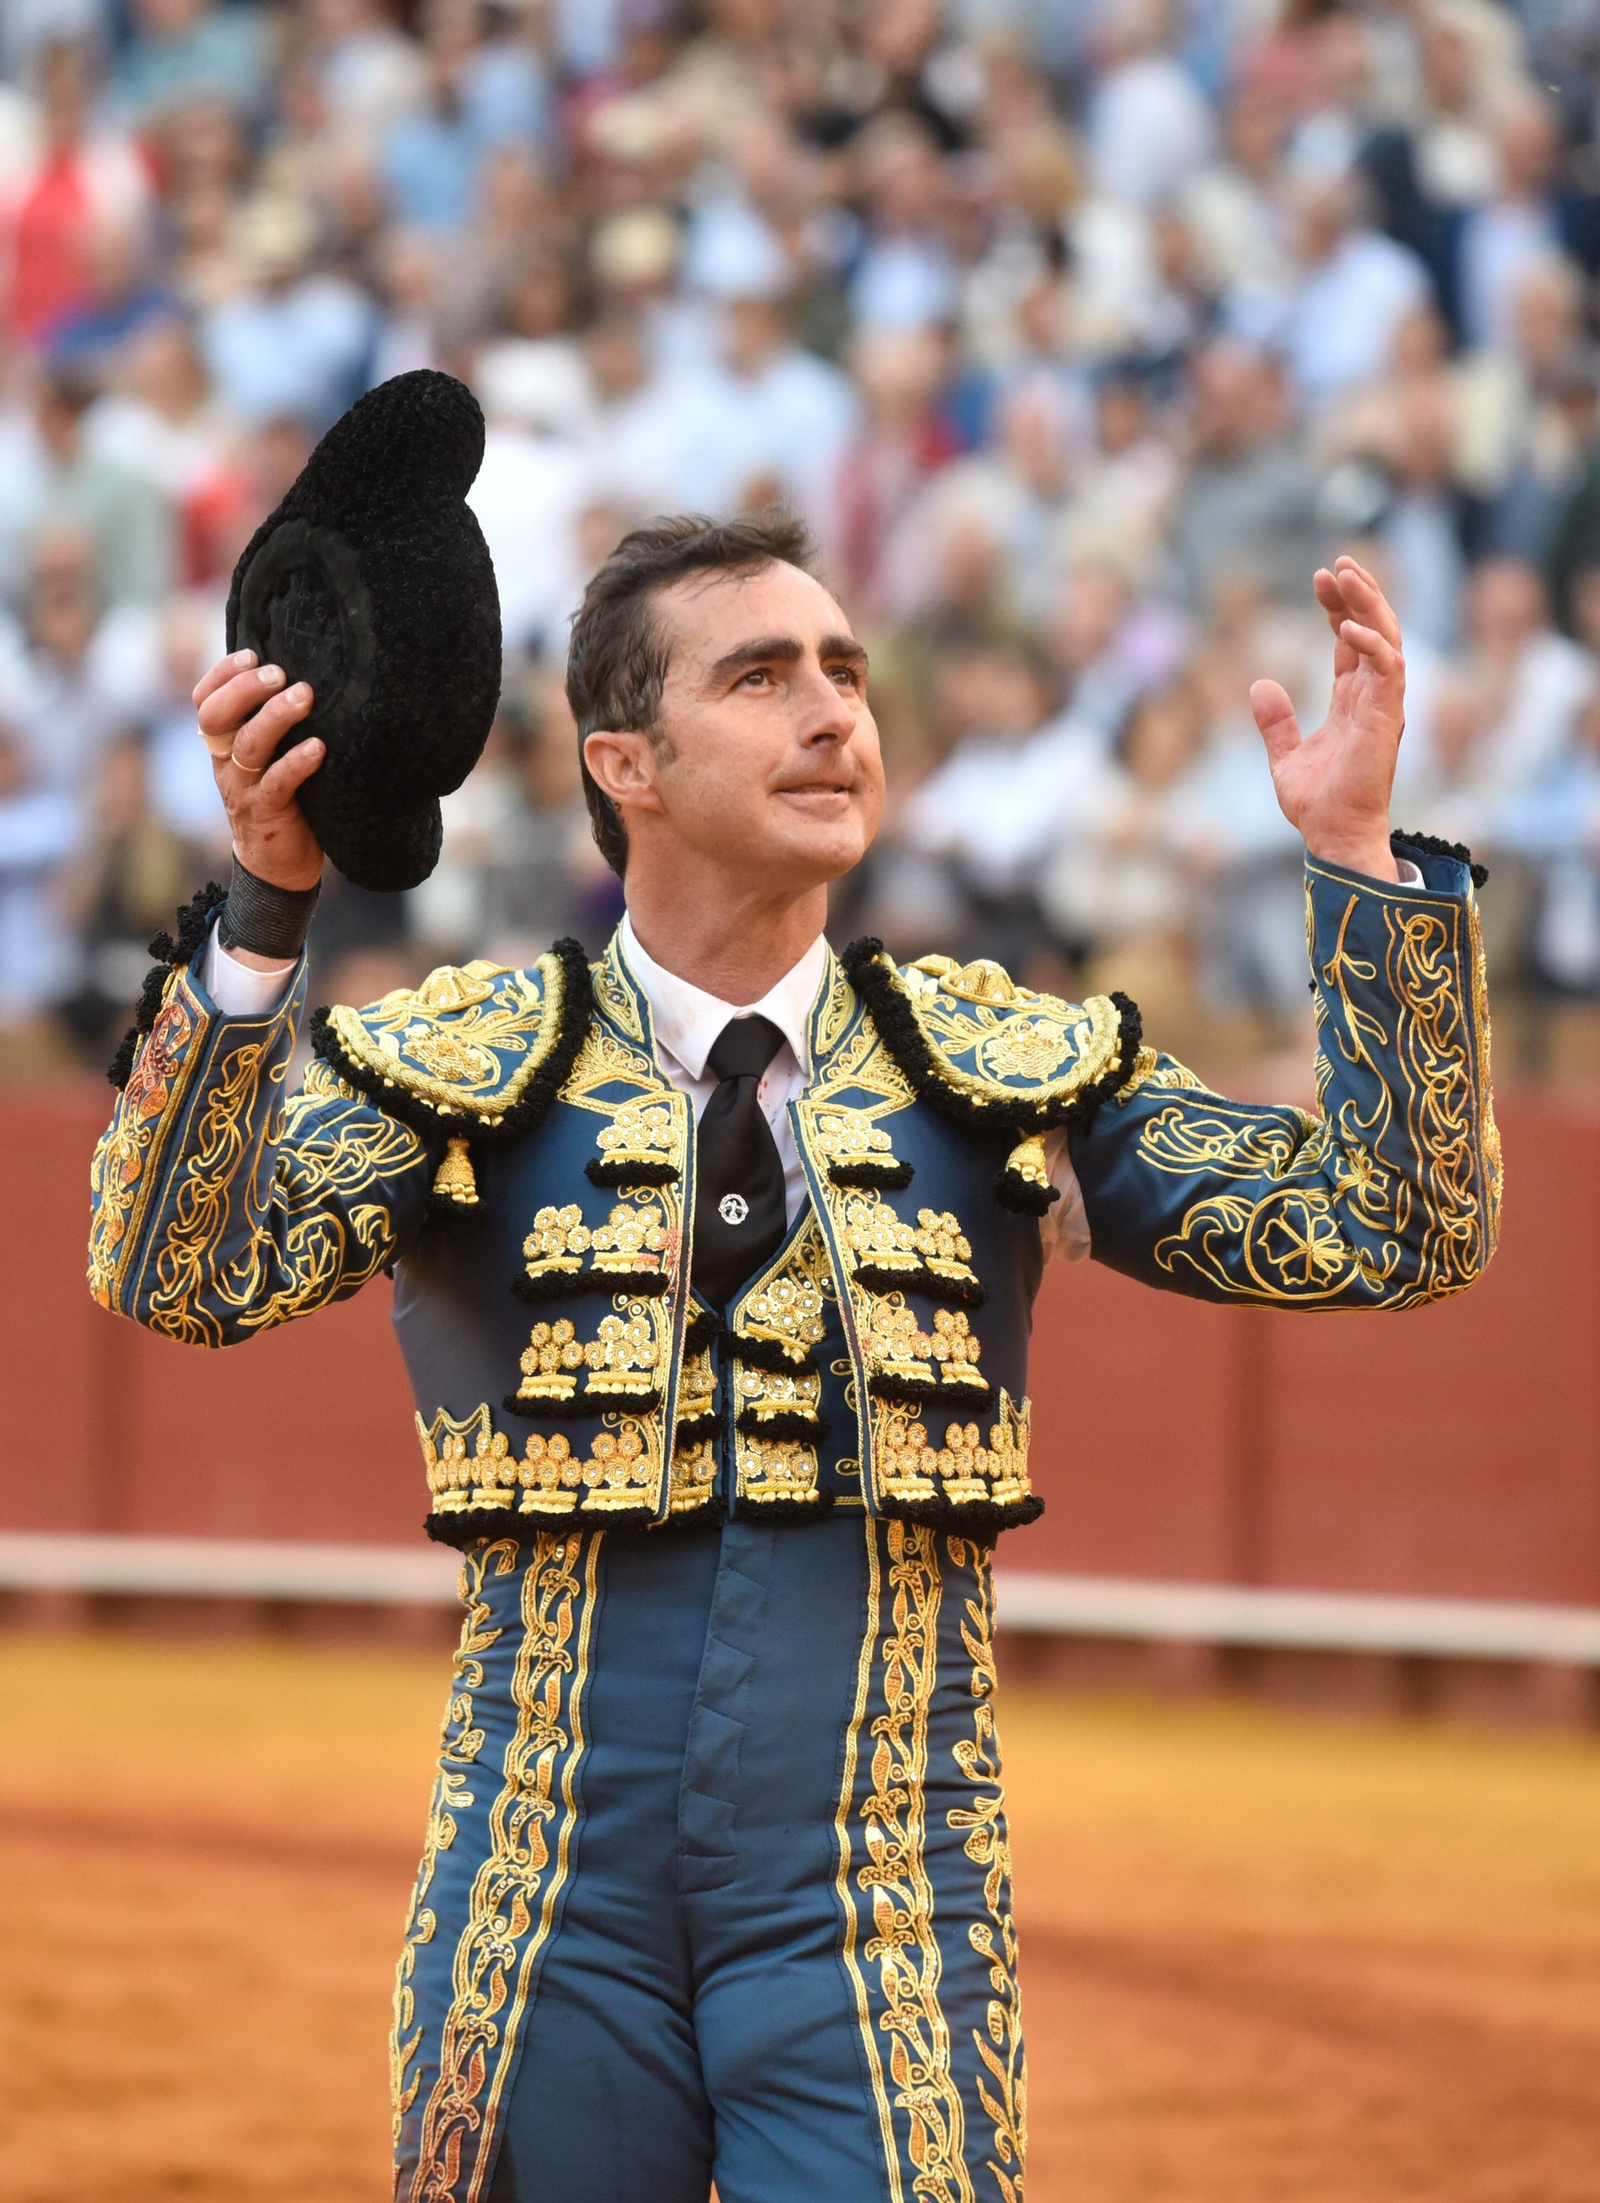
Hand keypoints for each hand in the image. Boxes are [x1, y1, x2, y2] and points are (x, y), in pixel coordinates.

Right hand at [194, 649, 324, 892]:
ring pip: (247, 746)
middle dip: (245, 689)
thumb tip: (299, 677)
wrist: (278, 865)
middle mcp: (225, 764)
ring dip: (275, 716)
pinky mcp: (267, 813)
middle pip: (216, 717)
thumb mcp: (269, 759)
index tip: (250, 653)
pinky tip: (318, 748)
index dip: (221, 675)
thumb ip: (272, 726)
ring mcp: (244, 789)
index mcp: (222, 746)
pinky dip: (297, 762)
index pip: (205, 702)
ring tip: (304, 696)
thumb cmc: (283, 800)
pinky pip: (278, 783)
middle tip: (279, 673)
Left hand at [1249, 556, 1402, 883]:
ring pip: (1388, 639)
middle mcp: (1373, 697)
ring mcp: (1383, 705)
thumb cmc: (1317, 804)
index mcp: (1352, 700)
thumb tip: (1259, 685)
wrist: (1331, 834)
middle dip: (1359, 592)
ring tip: (1347, 574)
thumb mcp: (1285, 756)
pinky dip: (1371, 645)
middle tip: (1338, 562)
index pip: (1351, 640)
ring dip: (1370, 604)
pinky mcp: (1387, 719)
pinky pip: (1388, 670)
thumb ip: (1275, 722)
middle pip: (1374, 629)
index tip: (1320, 578)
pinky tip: (1346, 627)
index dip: (1338, 606)